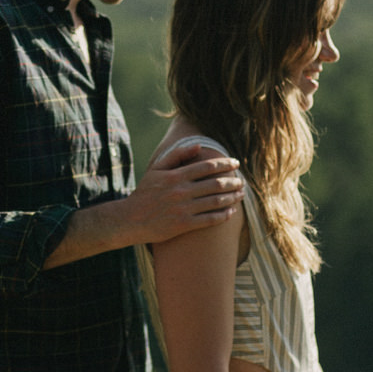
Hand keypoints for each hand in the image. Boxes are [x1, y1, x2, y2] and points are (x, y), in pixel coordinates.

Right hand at [121, 143, 241, 244]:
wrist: (130, 220)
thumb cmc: (145, 193)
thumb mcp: (156, 169)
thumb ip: (176, 155)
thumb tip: (198, 146)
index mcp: (175, 176)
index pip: (207, 166)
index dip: (225, 164)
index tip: (236, 163)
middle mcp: (181, 191)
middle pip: (215, 184)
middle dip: (233, 181)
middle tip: (242, 181)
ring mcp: (183, 209)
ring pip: (215, 201)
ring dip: (232, 197)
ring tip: (240, 194)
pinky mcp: (184, 225)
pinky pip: (209, 220)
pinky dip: (223, 215)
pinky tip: (231, 211)